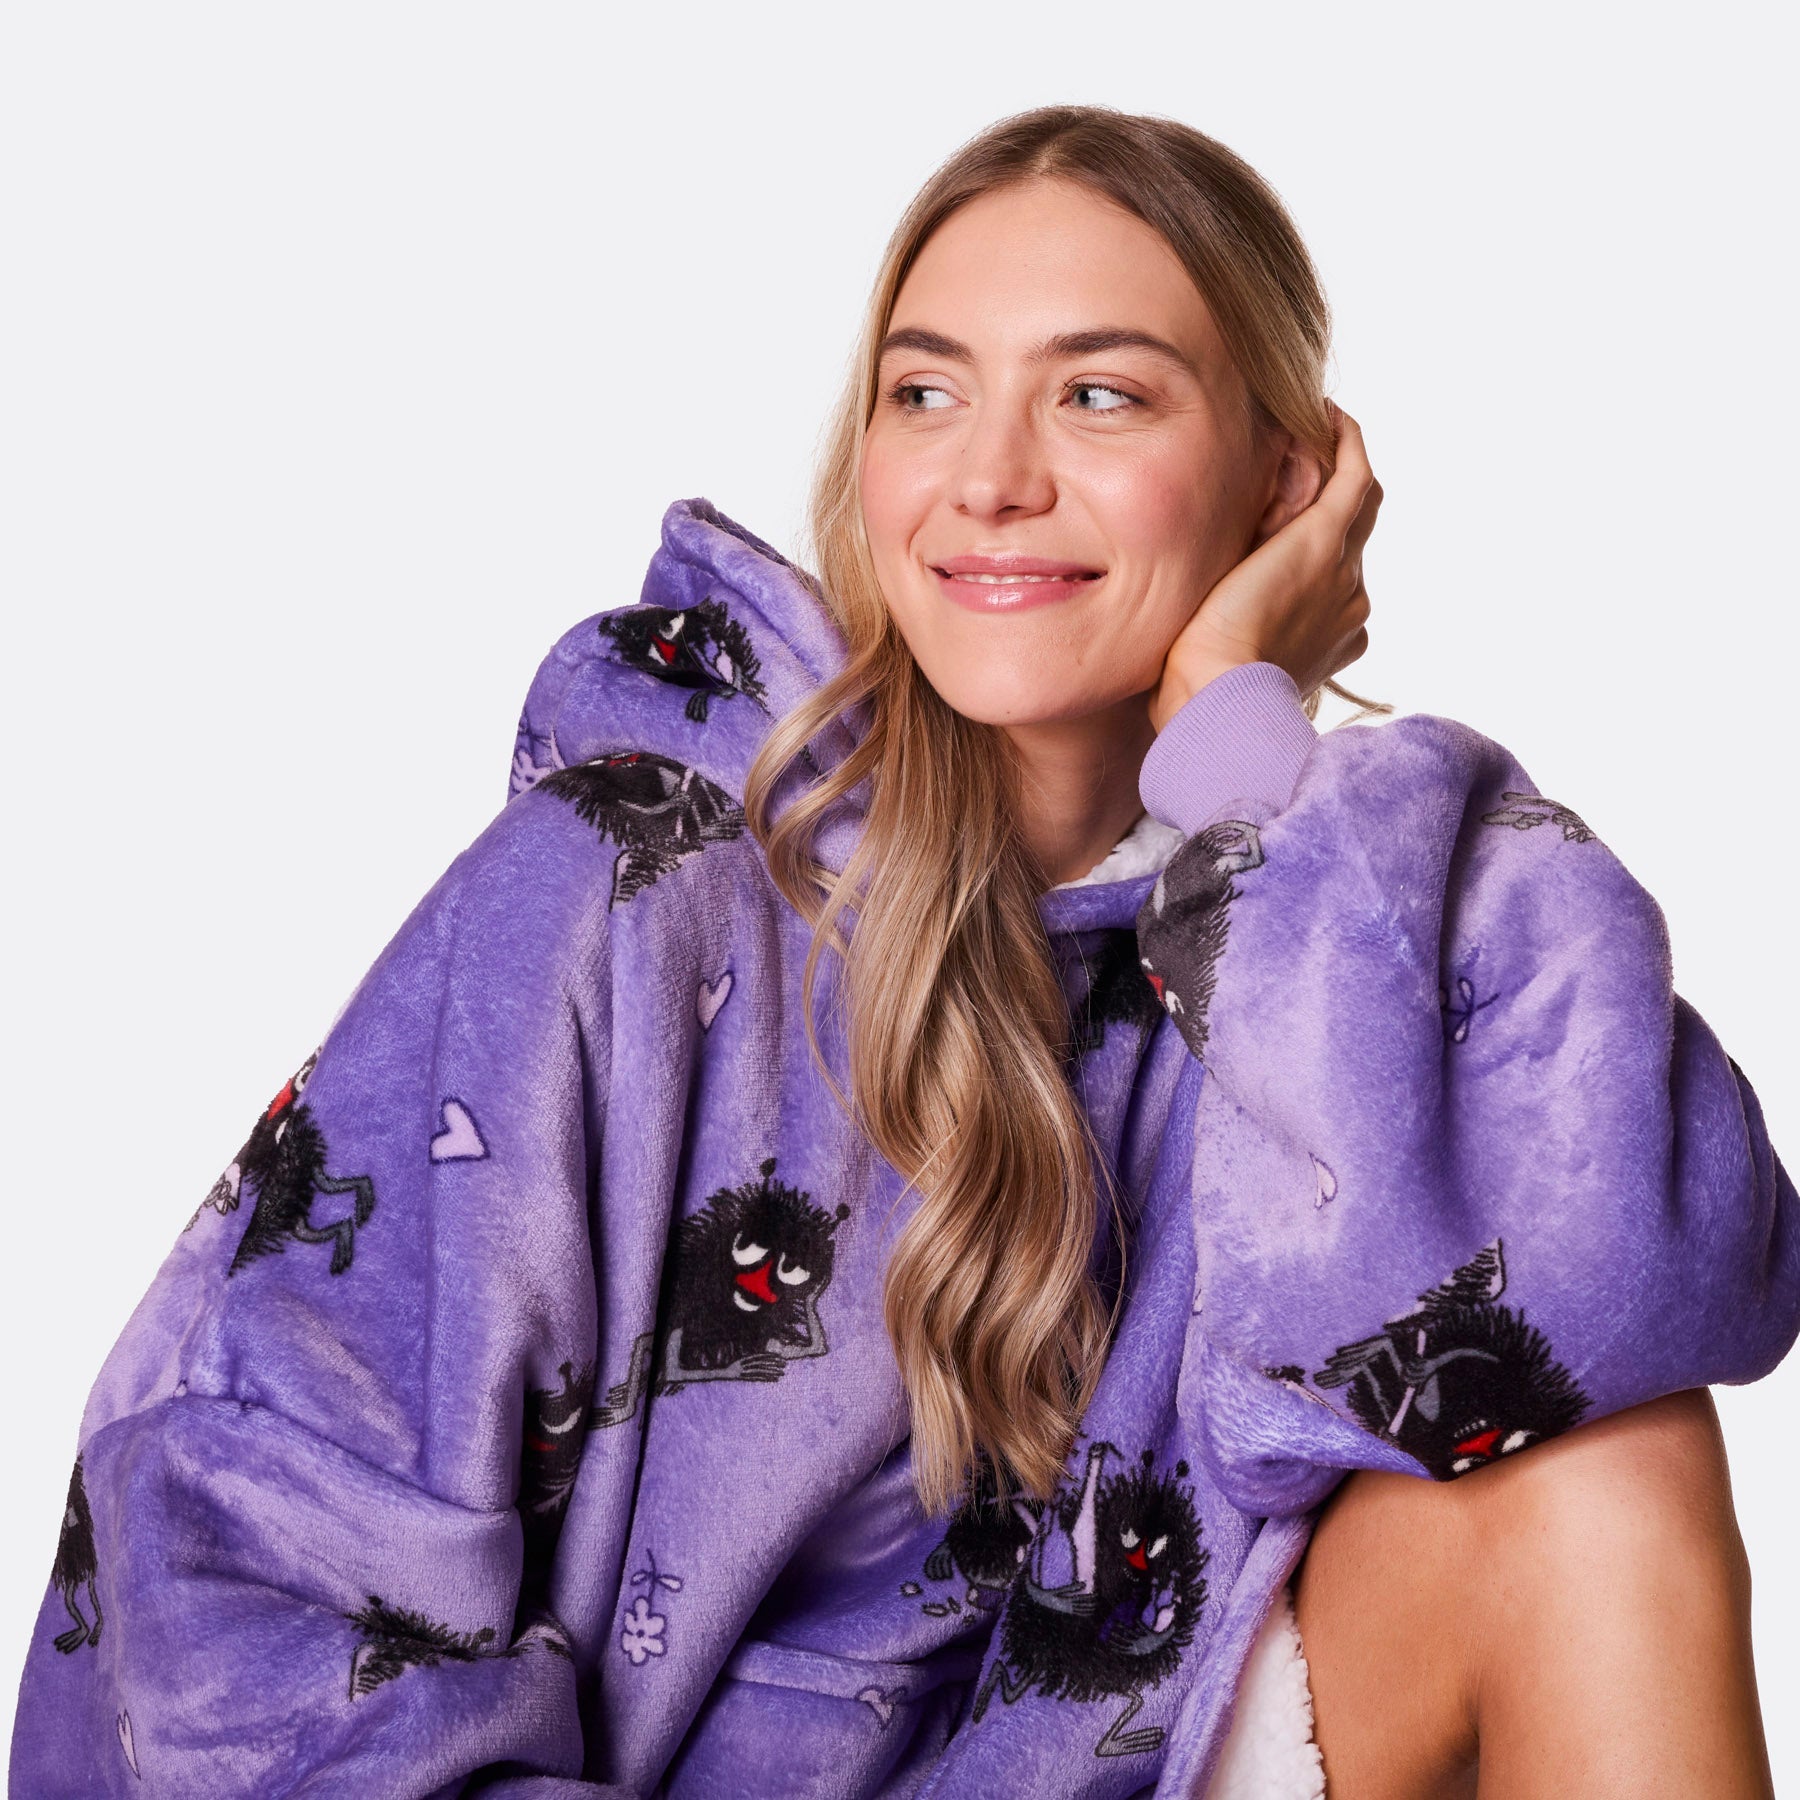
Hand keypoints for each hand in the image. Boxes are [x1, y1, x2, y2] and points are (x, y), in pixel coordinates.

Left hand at [1149, 401, 1380, 732]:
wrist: (1218, 698)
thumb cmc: (1201, 700)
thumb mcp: (1214, 670)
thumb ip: (1214, 646)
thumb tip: (1181, 642)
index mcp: (1330, 639)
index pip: (1333, 586)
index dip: (1314, 558)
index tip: (1283, 537)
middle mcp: (1348, 603)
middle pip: (1352, 539)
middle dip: (1334, 507)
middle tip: (1304, 469)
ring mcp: (1342, 569)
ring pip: (1358, 503)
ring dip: (1342, 466)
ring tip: (1318, 432)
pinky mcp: (1323, 539)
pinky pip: (1353, 472)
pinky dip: (1346, 442)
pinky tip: (1326, 414)